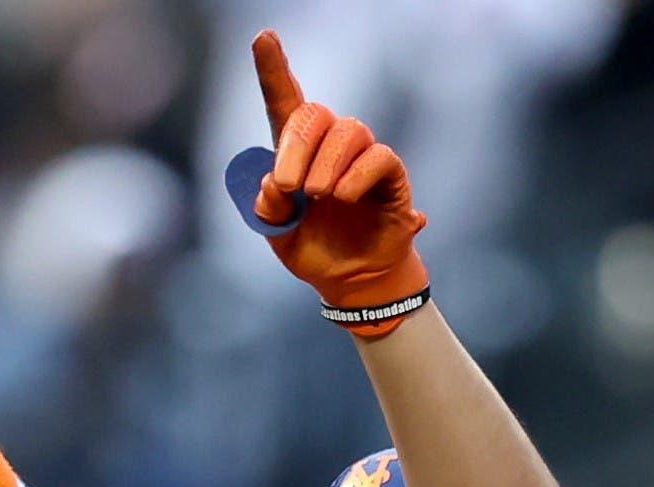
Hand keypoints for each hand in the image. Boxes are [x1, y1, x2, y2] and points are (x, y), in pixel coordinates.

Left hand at [251, 29, 429, 335]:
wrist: (350, 282)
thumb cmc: (313, 249)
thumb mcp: (277, 234)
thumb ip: (268, 209)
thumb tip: (275, 185)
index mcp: (296, 153)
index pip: (285, 101)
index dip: (273, 69)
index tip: (263, 38)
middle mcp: (330, 147)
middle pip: (315, 113)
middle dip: (296, 146)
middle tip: (289, 186)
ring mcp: (361, 158)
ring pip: (348, 131)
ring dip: (325, 162)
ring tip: (317, 195)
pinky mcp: (389, 176)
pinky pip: (378, 157)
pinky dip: (355, 175)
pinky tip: (343, 196)